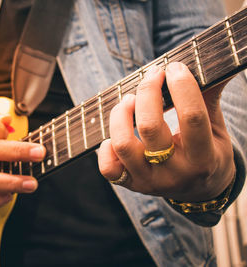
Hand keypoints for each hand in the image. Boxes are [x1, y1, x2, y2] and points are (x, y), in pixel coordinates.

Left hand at [98, 62, 234, 201]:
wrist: (200, 192)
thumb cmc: (209, 153)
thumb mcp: (217, 129)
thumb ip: (210, 98)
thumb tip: (217, 59)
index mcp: (203, 158)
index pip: (192, 116)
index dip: (182, 86)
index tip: (174, 67)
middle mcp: (174, 173)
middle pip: (150, 126)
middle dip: (147, 92)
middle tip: (151, 76)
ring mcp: (149, 181)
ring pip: (123, 144)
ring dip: (121, 114)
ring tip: (129, 100)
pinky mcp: (131, 184)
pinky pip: (108, 168)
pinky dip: (106, 147)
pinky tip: (116, 134)